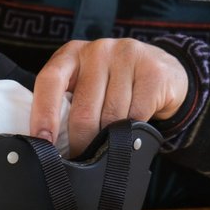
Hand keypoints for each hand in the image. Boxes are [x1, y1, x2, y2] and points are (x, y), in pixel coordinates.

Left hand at [30, 38, 188, 155]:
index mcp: (72, 53)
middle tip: (82, 159)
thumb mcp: (86, 85)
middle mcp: (97, 50)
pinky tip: (134, 129)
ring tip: (112, 142)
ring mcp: (127, 56)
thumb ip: (67, 103)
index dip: (43, 113)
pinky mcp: (152, 72)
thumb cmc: (115, 85)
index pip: (49, 81)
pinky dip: (133, 131)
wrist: (165, 72)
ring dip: (110, 139)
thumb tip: (48, 144)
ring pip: (111, 118)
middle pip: (83, 111)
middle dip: (81, 142)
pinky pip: (136, 116)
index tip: (43, 142)